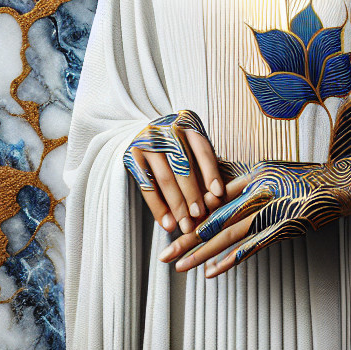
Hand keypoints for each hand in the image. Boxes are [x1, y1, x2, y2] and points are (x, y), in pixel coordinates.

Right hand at [122, 111, 226, 234]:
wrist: (143, 136)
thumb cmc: (178, 148)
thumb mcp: (193, 149)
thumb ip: (205, 170)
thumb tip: (217, 200)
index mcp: (186, 124)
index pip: (202, 148)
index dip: (211, 172)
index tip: (218, 194)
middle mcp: (165, 129)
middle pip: (182, 165)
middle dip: (193, 194)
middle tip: (200, 216)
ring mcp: (146, 142)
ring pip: (165, 178)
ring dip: (177, 205)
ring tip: (186, 225)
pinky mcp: (132, 156)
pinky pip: (146, 186)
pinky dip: (157, 207)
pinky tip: (167, 223)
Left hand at [157, 158, 350, 275]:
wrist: (335, 187)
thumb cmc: (298, 178)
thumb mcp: (266, 172)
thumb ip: (239, 184)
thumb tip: (212, 195)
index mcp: (249, 179)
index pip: (213, 202)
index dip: (191, 218)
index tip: (169, 231)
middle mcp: (256, 196)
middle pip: (215, 221)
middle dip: (187, 240)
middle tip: (165, 256)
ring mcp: (269, 215)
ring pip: (229, 237)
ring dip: (203, 254)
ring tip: (181, 267)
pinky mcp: (282, 230)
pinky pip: (252, 248)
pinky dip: (231, 260)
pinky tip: (212, 271)